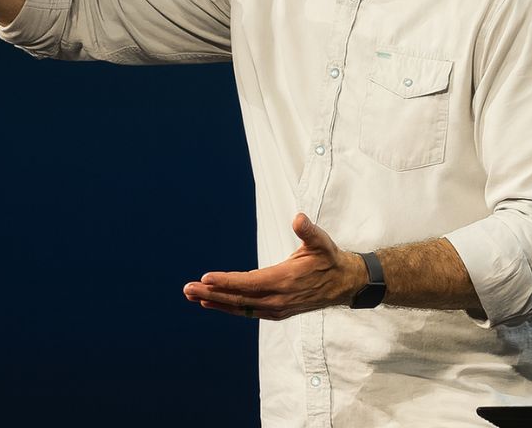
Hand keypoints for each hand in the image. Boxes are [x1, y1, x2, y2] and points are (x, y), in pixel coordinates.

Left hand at [183, 213, 365, 320]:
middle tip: (187, 288)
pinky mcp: (276, 312)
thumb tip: (298, 218)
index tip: (205, 277)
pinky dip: (228, 307)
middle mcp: (278, 299)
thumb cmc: (329, 259)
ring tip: (192, 295)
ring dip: (215, 301)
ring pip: (240, 307)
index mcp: (285, 280)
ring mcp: (276, 309)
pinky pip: (247, 311)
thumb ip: (308, 231)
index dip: (226, 281)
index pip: (249, 283)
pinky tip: (212, 302)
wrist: (344, 284)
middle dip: (211, 293)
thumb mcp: (321, 241)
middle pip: (239, 298)